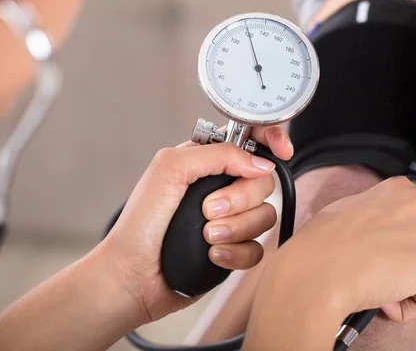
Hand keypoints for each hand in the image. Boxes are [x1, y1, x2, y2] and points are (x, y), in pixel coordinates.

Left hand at [100, 126, 292, 322]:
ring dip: (235, 228)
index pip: (251, 140)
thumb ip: (218, 155)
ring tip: (205, 235)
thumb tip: (259, 163)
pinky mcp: (234, 248)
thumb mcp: (170, 169)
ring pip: (265, 216)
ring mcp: (231, 219)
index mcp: (207, 161)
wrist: (133, 275)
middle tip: (208, 210)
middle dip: (239, 198)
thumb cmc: (140, 223)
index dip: (272, 141)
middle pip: (263, 181)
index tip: (282, 151)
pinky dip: (235, 253)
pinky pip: (258, 248)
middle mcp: (222, 187)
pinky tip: (212, 255)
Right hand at [312, 177, 415, 322]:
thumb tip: (384, 231)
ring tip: (379, 287)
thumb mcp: (351, 208)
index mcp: (401, 190)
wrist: (321, 267)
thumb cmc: (324, 240)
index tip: (400, 249)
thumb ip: (380, 215)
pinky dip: (410, 307)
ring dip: (412, 284)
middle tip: (386, 270)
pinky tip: (384, 303)